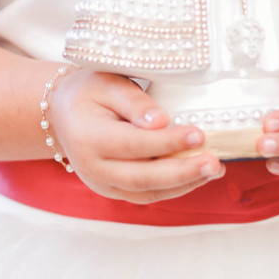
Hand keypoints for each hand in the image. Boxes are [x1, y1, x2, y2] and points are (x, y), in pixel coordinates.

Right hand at [49, 69, 224, 203]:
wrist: (63, 114)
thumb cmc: (88, 93)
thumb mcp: (107, 83)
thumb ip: (133, 101)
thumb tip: (162, 121)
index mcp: (88, 137)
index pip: (134, 144)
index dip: (168, 142)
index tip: (200, 134)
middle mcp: (92, 167)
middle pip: (142, 177)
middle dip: (182, 172)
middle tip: (214, 163)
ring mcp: (102, 184)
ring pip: (147, 192)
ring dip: (184, 184)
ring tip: (215, 170)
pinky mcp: (114, 190)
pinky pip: (147, 195)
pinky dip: (175, 188)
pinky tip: (198, 176)